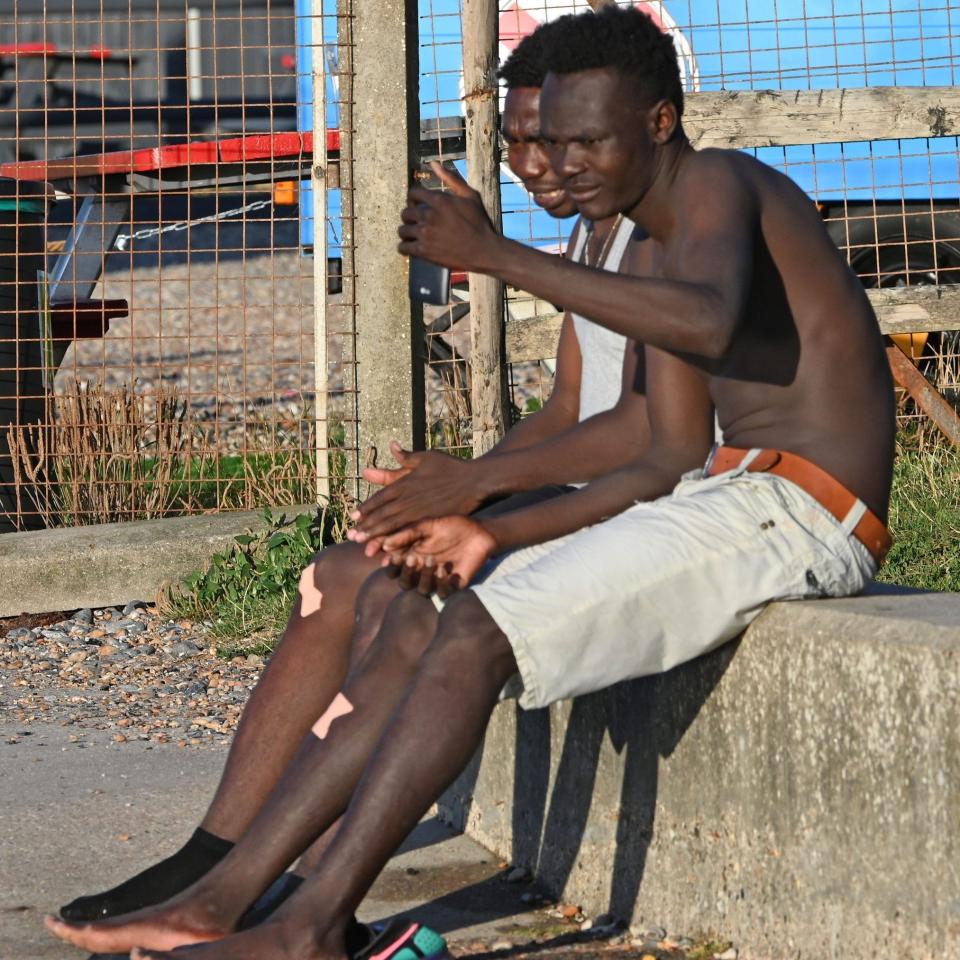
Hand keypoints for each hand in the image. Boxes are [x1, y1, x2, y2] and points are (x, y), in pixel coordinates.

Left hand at [348, 441, 484, 542]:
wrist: (475, 481)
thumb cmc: (450, 468)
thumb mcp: (425, 459)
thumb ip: (405, 458)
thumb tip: (391, 446)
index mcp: (405, 482)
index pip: (380, 497)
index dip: (366, 508)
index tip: (354, 516)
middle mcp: (409, 498)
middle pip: (383, 514)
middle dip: (366, 526)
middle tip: (351, 536)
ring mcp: (420, 511)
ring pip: (393, 526)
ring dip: (377, 536)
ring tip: (364, 546)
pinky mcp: (430, 521)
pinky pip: (410, 533)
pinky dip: (398, 541)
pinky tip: (390, 550)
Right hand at [380, 516, 496, 597]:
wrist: (478, 531)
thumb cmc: (451, 525)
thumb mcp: (427, 525)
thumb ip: (407, 534)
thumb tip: (384, 544)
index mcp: (412, 556)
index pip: (394, 568)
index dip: (390, 566)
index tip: (393, 556)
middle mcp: (422, 571)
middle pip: (404, 583)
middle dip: (406, 573)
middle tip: (412, 558)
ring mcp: (437, 579)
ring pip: (422, 590)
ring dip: (424, 577)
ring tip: (432, 560)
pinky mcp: (453, 585)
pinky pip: (442, 593)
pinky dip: (441, 583)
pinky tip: (445, 569)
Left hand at [397, 161, 498, 271]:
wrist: (483, 251)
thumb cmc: (479, 222)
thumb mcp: (470, 196)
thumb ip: (451, 178)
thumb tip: (433, 163)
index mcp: (439, 200)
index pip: (412, 193)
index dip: (412, 198)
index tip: (415, 204)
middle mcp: (429, 216)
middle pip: (405, 212)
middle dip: (409, 216)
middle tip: (415, 221)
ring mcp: (425, 234)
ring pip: (402, 230)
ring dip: (406, 232)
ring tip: (413, 235)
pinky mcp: (424, 251)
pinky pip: (403, 247)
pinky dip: (405, 247)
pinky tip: (411, 246)